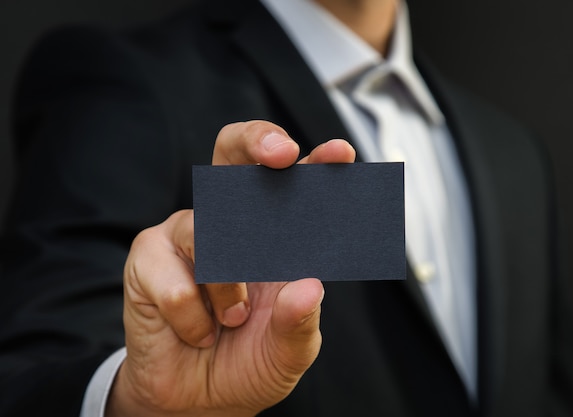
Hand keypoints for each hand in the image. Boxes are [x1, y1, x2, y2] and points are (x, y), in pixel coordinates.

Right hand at [107, 121, 355, 416]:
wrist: (198, 401)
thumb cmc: (249, 362)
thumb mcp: (289, 352)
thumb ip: (299, 322)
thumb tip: (308, 286)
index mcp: (275, 237)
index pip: (294, 186)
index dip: (317, 164)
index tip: (340, 155)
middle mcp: (230, 224)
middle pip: (233, 153)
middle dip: (257, 140)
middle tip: (281, 155)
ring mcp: (187, 236)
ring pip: (206, 230)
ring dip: (225, 286)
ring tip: (233, 320)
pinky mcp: (148, 259)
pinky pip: (171, 277)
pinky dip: (190, 316)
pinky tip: (196, 333)